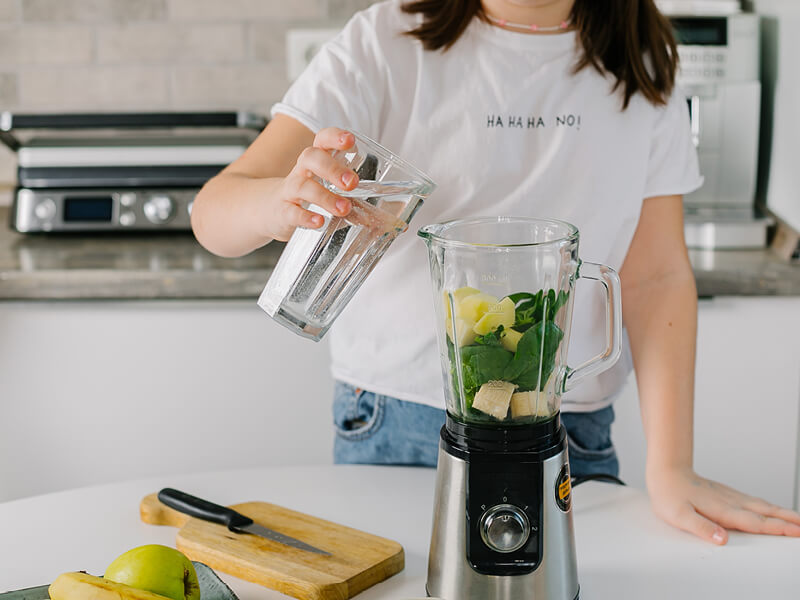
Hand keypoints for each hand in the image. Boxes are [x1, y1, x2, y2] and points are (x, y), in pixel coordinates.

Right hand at [265, 127, 358, 241]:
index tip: (350, 141)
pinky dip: (306, 217)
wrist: (266, 210)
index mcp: (314, 162)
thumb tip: (373, 218)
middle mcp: (300, 172)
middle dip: (333, 168)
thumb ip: (347, 198)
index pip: (321, 140)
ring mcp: (289, 192)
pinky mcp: (282, 213)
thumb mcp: (323, 188)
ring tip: (344, 208)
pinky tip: (319, 222)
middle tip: (353, 183)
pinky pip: (291, 212)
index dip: (334, 137)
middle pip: (311, 158)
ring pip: (303, 186)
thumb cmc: (303, 195)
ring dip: (325, 196)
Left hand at [647, 465, 799, 543]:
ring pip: (762, 506)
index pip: (756, 523)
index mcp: (723, 510)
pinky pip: (754, 502)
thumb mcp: (679, 515)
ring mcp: (730, 496)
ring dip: (783, 513)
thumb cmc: (669, 494)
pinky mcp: (726, 494)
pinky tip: (772, 510)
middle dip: (789, 521)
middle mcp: (731, 502)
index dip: (778, 529)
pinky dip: (769, 507)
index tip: (798, 532)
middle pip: (766, 513)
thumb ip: (701, 527)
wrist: (666, 470)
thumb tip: (722, 539)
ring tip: (799, 521)